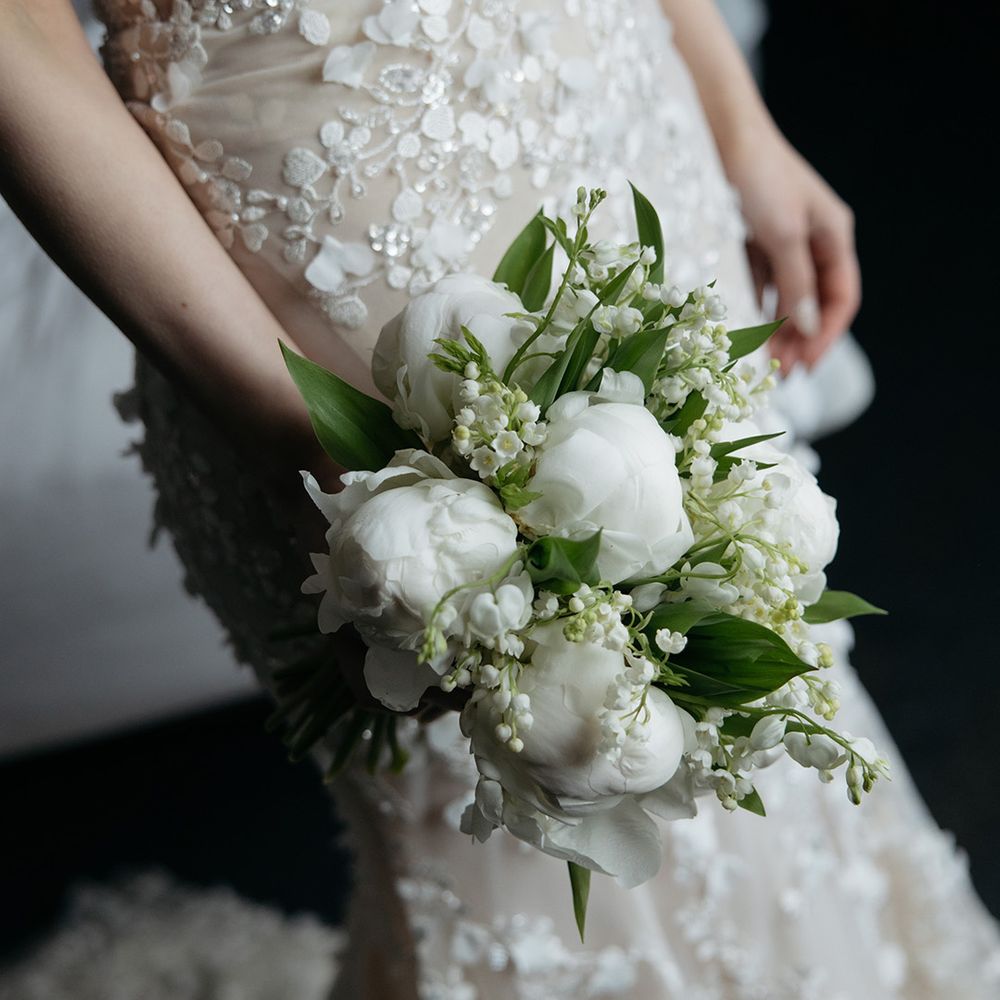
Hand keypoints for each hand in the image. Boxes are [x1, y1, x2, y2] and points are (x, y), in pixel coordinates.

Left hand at [723, 129, 860, 372]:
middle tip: (776, 374)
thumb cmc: (758, 177)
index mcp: (833, 235)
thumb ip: (795, 282)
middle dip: (797, 340)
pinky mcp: (752, 241)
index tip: (806, 366)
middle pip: (811, 302)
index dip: (826, 335)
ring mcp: (782, 241)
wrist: (719, 134)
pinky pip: (757, 284)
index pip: (840, 297)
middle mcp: (812, 240)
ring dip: (774, 330)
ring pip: (784, 297)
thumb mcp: (783, 234)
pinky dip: (752, 307)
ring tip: (759, 360)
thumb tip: (804, 327)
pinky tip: (739, 330)